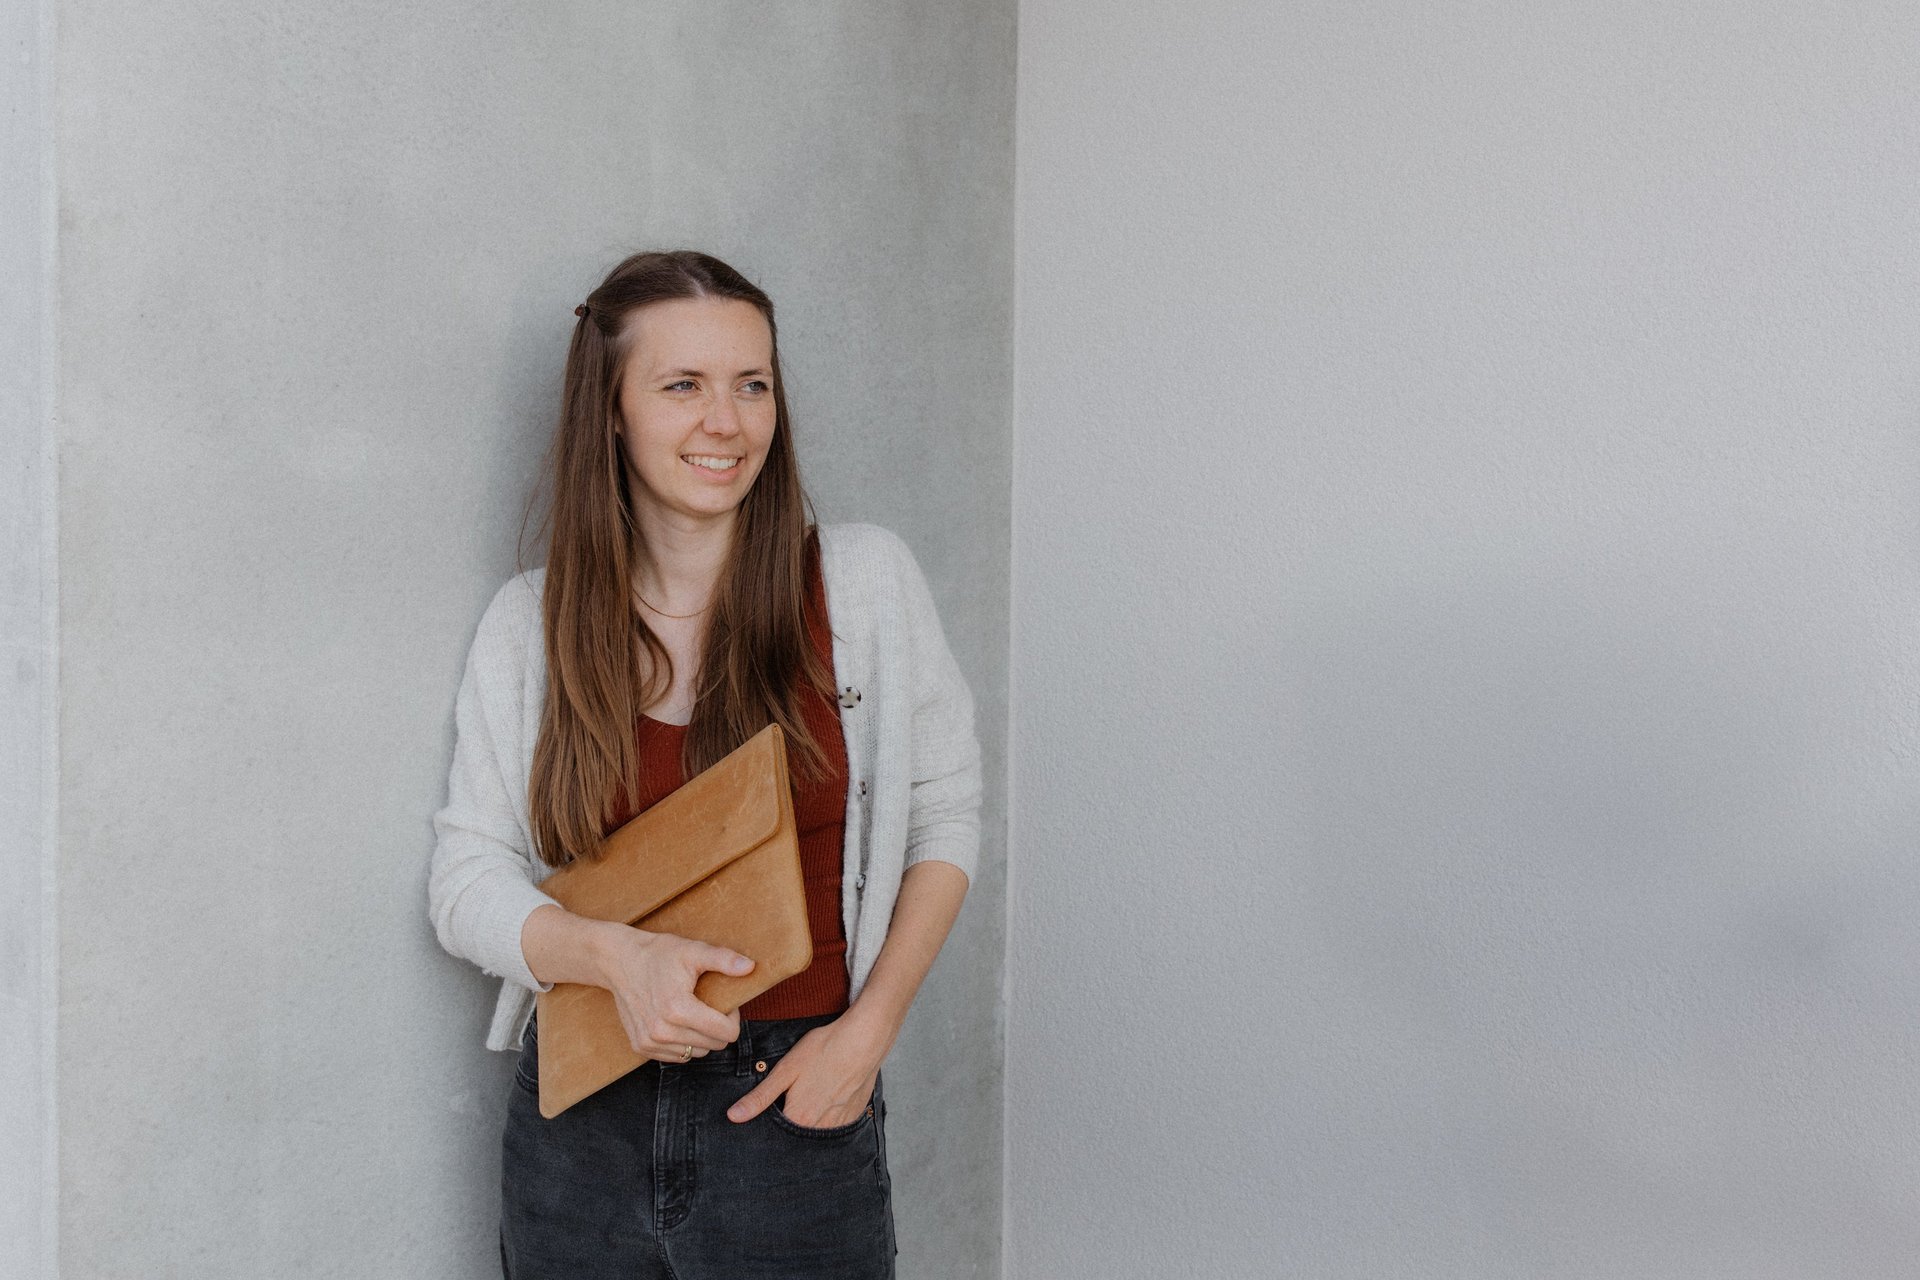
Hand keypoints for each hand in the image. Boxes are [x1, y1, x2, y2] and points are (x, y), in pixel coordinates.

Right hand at [592, 924, 753, 1062]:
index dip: (732, 1017)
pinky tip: (676, 1022)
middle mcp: (662, 1031)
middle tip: (707, 1004)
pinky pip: (677, 1056)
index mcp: (678, 1010)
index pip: (726, 1033)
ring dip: (701, 1037)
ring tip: (692, 1012)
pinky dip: (683, 1043)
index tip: (722, 1001)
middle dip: (717, 1027)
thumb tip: (751, 967)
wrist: (619, 961)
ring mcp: (649, 1042)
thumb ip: (723, 959)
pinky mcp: (641, 1047)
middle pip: (714, 1045)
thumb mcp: (693, 951)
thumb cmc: (658, 954)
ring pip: (697, 1053)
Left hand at [727, 1016, 885, 1127]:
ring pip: (817, 1131)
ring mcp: (840, 1123)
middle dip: (791, 1121)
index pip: (776, 1133)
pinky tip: (828, 1095)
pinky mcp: (855, 1115)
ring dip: (810, 1120)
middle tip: (794, 1096)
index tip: (772, 1106)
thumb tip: (734, 1117)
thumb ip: (760, 1097)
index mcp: (799, 1118)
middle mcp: (820, 1128)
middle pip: (797, 1133)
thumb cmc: (824, 1049)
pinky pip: (836, 1125)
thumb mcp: (786, 1070)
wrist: (864, 1039)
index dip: (769, 1121)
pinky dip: (829, 1116)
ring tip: (811, 1095)